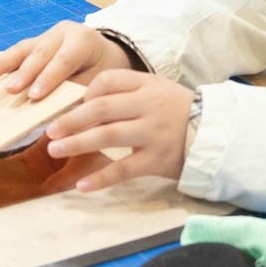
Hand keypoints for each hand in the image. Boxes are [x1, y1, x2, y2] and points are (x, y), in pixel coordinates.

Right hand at [0, 21, 140, 99]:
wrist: (110, 55)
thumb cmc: (106, 71)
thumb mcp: (100, 83)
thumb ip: (78, 94)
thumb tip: (56, 116)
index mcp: (83, 40)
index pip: (63, 59)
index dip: (48, 78)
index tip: (34, 96)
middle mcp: (62, 33)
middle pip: (38, 52)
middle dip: (23, 73)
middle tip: (10, 90)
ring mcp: (45, 37)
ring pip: (21, 50)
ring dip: (0, 65)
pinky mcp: (33, 44)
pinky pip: (12, 54)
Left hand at [44, 70, 192, 191]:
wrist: (215, 134)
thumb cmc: (178, 111)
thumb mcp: (156, 90)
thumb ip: (126, 92)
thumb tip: (83, 102)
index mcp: (146, 85)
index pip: (108, 81)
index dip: (85, 92)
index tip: (69, 105)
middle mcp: (147, 107)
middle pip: (101, 109)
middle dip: (71, 120)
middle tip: (50, 130)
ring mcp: (152, 134)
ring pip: (108, 137)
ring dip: (77, 143)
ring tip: (55, 150)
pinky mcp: (156, 160)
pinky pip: (124, 170)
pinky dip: (101, 178)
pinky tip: (83, 185)